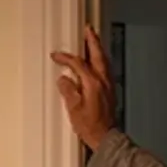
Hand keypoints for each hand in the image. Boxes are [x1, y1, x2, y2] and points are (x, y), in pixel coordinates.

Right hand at [51, 23, 117, 149]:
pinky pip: (106, 68)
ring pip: (104, 60)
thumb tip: (64, 79)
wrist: (105, 137)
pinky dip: (101, 59)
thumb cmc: (89, 126)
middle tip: (87, 29)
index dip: (66, 58)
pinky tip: (97, 60)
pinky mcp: (110, 90)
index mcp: (92, 83)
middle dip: (92, 41)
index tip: (56, 56)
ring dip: (98, 48)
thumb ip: (68, 91)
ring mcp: (108, 84)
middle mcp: (103, 81)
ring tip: (92, 40)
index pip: (78, 64)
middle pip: (98, 55)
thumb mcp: (73, 109)